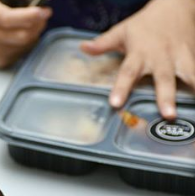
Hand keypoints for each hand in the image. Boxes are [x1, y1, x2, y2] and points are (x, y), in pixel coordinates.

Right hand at [0, 0, 51, 67]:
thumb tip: (31, 0)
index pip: (7, 19)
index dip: (27, 16)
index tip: (42, 11)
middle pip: (21, 35)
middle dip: (38, 24)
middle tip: (43, 14)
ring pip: (25, 45)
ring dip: (35, 33)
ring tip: (34, 22)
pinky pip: (21, 53)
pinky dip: (28, 43)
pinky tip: (24, 33)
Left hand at [81, 0, 194, 119]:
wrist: (177, 3)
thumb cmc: (145, 24)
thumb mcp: (122, 31)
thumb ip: (103, 44)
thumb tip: (83, 48)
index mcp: (140, 53)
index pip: (127, 73)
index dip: (121, 88)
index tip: (115, 103)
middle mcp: (161, 57)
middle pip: (164, 79)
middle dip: (166, 96)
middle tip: (167, 114)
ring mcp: (181, 57)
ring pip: (189, 75)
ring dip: (193, 90)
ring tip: (192, 108)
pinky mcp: (194, 56)